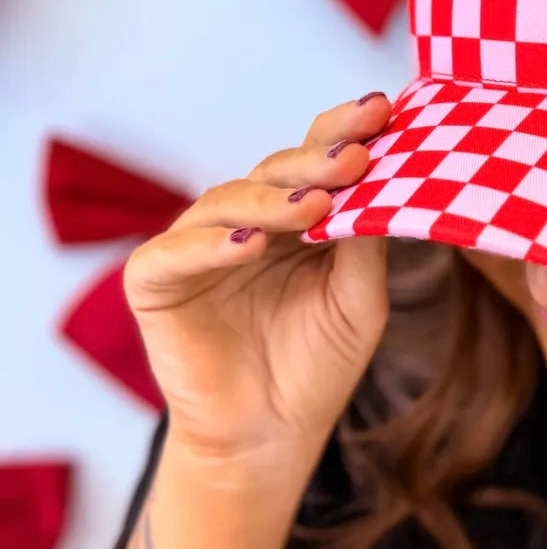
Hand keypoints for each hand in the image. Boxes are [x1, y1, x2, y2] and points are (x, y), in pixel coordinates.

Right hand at [124, 93, 392, 462]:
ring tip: (314, 205)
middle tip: (356, 156)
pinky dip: (211, 243)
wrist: (270, 436)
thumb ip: (366, 241)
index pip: (320, 157)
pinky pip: (177, 251)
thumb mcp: (358, 298)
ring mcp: (200, 244)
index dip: (346, 131)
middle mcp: (249, 218)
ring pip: (229, 200)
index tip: (383, 112)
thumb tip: (388, 177)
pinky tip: (249, 243)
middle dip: (319, 158)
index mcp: (299, 213)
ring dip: (273, 199)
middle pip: (279, 169)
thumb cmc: (317, 363)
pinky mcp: (156, 280)